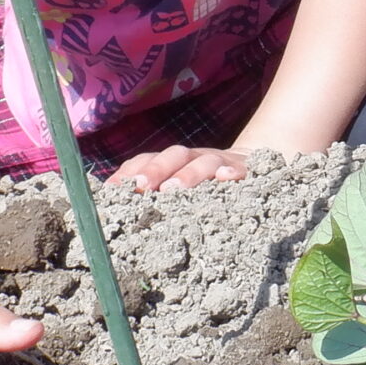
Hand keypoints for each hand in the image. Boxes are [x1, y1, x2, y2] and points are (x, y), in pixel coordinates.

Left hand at [111, 145, 249, 191]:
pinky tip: (225, 178)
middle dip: (155, 169)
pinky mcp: (247, 170)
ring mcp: (223, 161)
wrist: (253, 165)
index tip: (112, 189)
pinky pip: (241, 169)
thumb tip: (115, 208)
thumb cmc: (208, 186)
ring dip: (188, 174)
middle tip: (139, 186)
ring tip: (172, 190)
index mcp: (176, 162)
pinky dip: (232, 172)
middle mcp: (196, 157)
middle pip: (175, 156)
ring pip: (205, 161)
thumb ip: (153, 194)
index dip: (130, 171)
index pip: (149, 159)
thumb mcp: (181, 188)